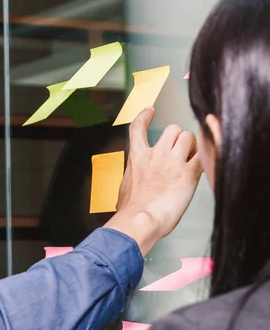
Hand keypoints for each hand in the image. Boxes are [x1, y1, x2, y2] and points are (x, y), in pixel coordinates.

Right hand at [104, 107, 202, 255]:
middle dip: (179, 137)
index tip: (150, 110)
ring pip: (189, 137)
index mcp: (137, 157)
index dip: (144, 115)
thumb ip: (132, 179)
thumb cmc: (131, 211)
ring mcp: (172, 162)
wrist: (140, 219)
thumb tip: (130, 187)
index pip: (138, 127)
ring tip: (192, 159)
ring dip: (193, 147)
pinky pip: (202, 156)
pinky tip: (202, 167)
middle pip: (173, 129)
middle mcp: (155, 155)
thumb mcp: (125, 188)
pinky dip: (204, 160)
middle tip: (181, 150)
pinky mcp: (189, 174)